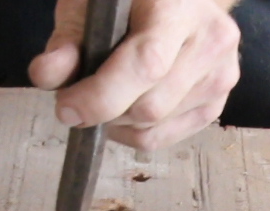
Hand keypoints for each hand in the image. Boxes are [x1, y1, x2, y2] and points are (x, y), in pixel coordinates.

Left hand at [29, 0, 240, 150]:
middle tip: (78, 100)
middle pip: (150, 106)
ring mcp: (221, 75)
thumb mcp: (92, 2)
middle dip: (105, 111)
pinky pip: (165, 138)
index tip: (66, 108)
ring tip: (105, 96)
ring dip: (117, 122)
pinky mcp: (218, 102)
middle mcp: (211, 41)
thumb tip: (47, 75)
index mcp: (180, 8)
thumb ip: (68, 38)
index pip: (146, 65)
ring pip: (155, 126)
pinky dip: (133, 133)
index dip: (102, 96)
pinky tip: (123, 110)